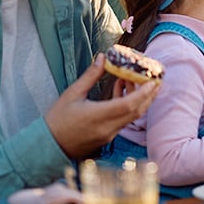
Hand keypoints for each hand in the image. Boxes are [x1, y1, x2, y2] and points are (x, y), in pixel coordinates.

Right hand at [44, 54, 158, 157]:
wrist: (47, 146)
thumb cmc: (57, 120)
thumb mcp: (72, 94)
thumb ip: (91, 76)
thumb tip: (103, 58)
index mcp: (98, 116)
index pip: (128, 105)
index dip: (144, 93)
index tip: (153, 81)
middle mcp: (107, 127)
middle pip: (136, 111)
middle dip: (149, 95)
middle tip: (156, 80)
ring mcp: (108, 134)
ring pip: (131, 116)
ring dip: (138, 99)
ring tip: (136, 81)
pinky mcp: (107, 136)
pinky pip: (123, 120)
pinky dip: (127, 106)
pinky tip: (122, 91)